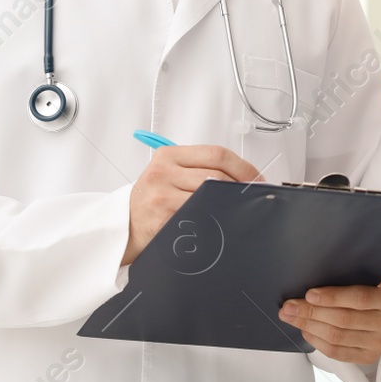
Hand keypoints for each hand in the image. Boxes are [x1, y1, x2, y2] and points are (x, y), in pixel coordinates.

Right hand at [124, 145, 259, 264]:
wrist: (123, 227)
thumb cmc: (151, 201)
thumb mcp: (167, 174)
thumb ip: (198, 169)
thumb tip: (242, 177)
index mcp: (168, 156)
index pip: (216, 154)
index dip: (244, 167)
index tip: (257, 179)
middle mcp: (163, 172)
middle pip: (216, 175)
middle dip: (241, 188)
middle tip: (252, 198)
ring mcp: (162, 196)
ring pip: (210, 197)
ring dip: (229, 206)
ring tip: (238, 211)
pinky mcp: (163, 220)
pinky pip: (200, 218)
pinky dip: (215, 222)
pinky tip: (221, 225)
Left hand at [279, 268, 380, 362]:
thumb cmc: (379, 288)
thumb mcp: (379, 272)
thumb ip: (369, 261)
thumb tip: (354, 244)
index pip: (360, 298)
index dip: (332, 297)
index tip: (310, 294)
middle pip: (344, 319)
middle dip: (311, 312)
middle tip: (290, 306)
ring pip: (338, 337)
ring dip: (309, 327)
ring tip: (292, 317)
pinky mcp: (369, 356)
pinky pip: (338, 352)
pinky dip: (318, 342)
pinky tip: (306, 330)